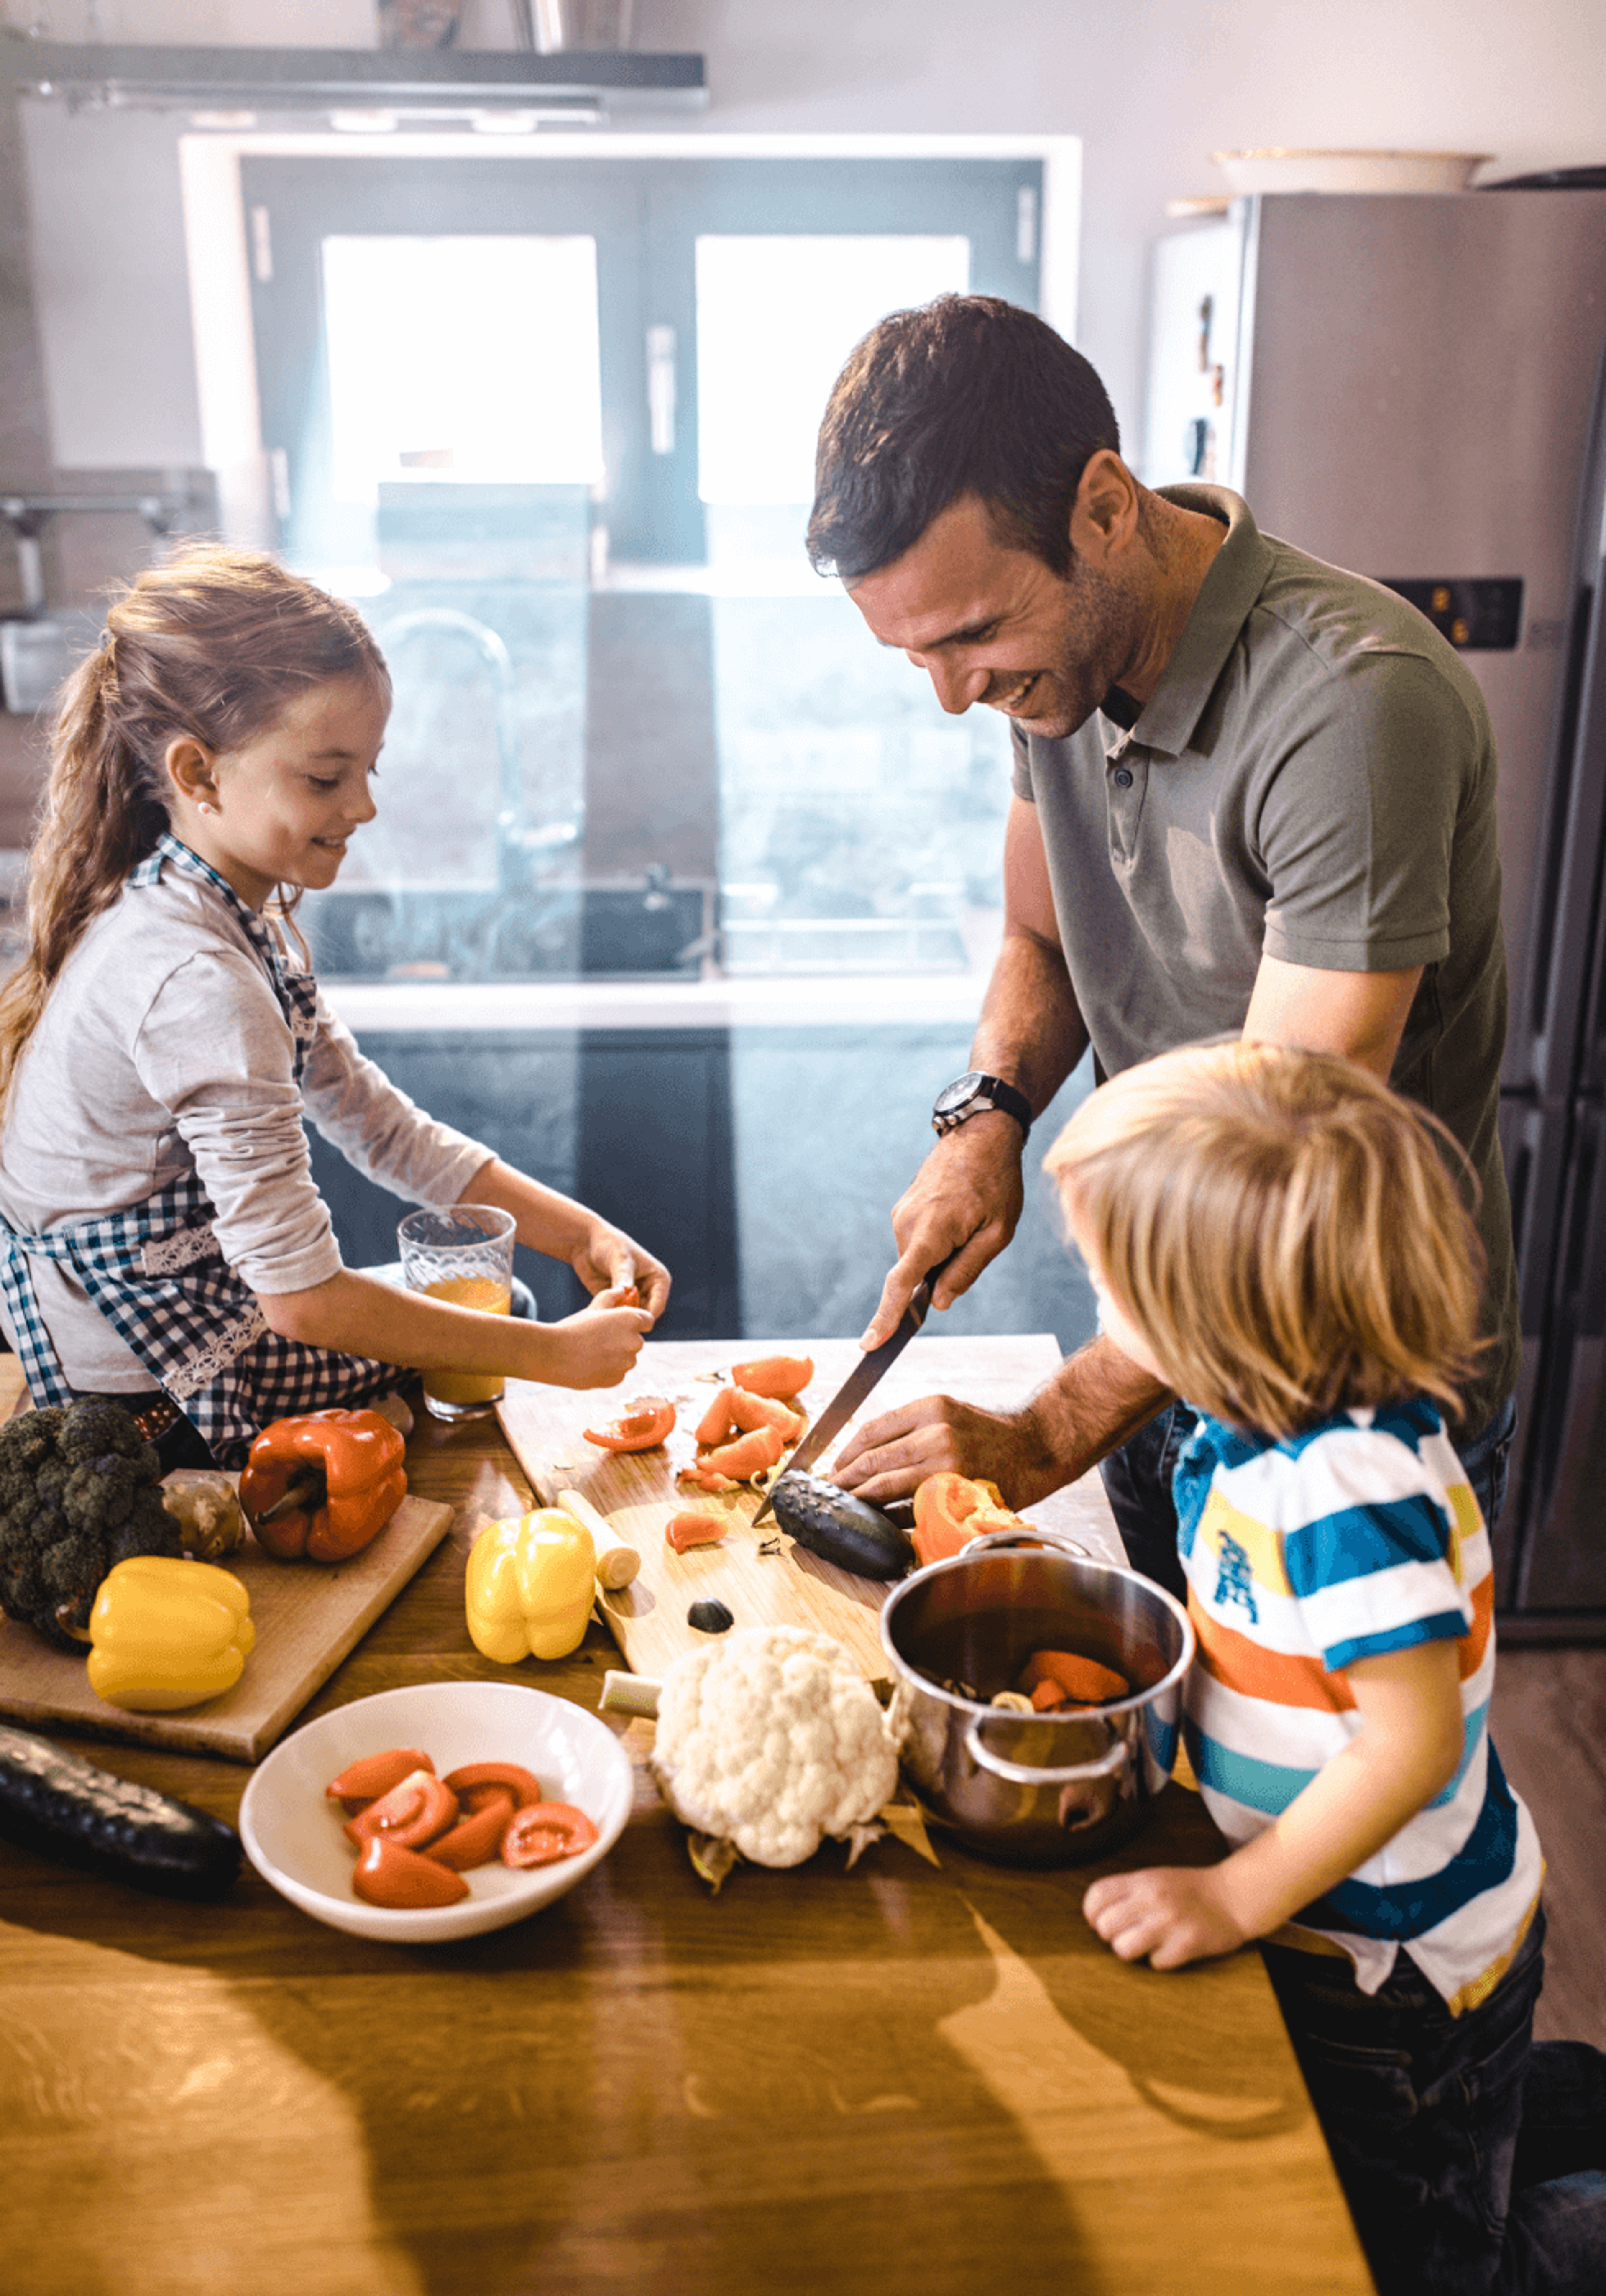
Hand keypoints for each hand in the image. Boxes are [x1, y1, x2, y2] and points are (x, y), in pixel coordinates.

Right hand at [543, 1301, 653, 1388]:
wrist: (554, 1354)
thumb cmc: (574, 1327)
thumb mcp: (594, 1306)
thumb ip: (613, 1296)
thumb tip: (624, 1289)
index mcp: (631, 1320)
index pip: (648, 1321)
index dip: (636, 1322)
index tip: (621, 1324)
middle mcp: (634, 1341)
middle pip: (637, 1340)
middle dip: (624, 1339)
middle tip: (599, 1338)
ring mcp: (627, 1363)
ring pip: (628, 1358)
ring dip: (617, 1356)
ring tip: (593, 1352)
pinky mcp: (617, 1379)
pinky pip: (618, 1373)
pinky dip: (608, 1370)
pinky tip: (591, 1364)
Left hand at [571, 1223, 671, 1323]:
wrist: (587, 1243)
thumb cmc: (609, 1244)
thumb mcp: (619, 1258)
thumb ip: (623, 1277)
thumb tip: (627, 1292)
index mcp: (658, 1278)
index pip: (658, 1305)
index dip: (646, 1316)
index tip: (627, 1319)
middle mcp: (648, 1289)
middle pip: (645, 1314)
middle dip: (631, 1318)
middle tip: (613, 1316)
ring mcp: (633, 1296)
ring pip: (631, 1317)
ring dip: (620, 1318)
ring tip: (605, 1310)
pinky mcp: (617, 1301)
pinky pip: (617, 1315)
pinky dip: (610, 1316)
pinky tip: (599, 1310)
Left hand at [832, 1394, 1058, 1507]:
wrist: (1036, 1448)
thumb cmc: (990, 1434)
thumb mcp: (948, 1413)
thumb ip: (911, 1429)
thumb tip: (865, 1454)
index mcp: (929, 1408)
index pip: (871, 1430)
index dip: (846, 1452)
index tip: (834, 1467)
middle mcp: (936, 1432)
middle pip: (874, 1459)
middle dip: (846, 1479)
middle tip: (831, 1492)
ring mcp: (946, 1464)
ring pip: (887, 1484)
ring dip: (861, 1498)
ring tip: (846, 1506)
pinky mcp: (957, 1491)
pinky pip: (912, 1507)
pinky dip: (891, 1515)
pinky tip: (880, 1520)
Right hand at [861, 1116, 1026, 1347]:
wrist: (980, 1134)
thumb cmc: (997, 1182)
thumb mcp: (998, 1233)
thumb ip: (967, 1270)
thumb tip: (939, 1303)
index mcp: (932, 1231)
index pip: (901, 1283)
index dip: (886, 1317)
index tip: (870, 1345)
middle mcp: (907, 1223)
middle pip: (917, 1273)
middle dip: (942, 1274)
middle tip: (976, 1240)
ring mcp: (901, 1215)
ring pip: (919, 1258)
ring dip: (943, 1254)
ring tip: (971, 1219)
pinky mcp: (903, 1209)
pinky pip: (918, 1241)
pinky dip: (937, 1241)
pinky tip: (960, 1215)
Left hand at [1082, 1865, 1252, 1969]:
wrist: (1233, 1897)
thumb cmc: (1188, 1890)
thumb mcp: (1154, 1878)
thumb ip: (1126, 1892)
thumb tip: (1093, 1917)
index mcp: (1142, 1879)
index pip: (1096, 1896)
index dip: (1091, 1913)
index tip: (1099, 1921)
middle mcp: (1152, 1898)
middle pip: (1105, 1926)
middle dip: (1111, 1935)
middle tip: (1127, 1933)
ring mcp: (1169, 1922)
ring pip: (1123, 1949)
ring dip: (1131, 1951)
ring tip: (1145, 1944)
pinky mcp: (1186, 1945)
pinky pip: (1154, 1963)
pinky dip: (1159, 1960)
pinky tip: (1170, 1949)